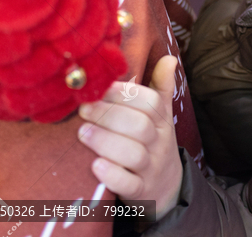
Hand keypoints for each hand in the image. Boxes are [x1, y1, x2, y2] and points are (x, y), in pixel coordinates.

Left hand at [77, 56, 182, 221]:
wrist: (167, 187)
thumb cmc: (154, 142)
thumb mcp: (161, 116)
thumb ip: (161, 87)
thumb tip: (169, 58)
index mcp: (162, 121)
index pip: (150, 102)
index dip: (123, 93)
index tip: (98, 87)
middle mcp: (159, 143)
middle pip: (140, 126)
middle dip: (109, 116)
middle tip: (83, 110)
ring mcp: (150, 169)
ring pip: (133, 155)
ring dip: (105, 142)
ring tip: (82, 133)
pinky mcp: (140, 192)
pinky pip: (128, 184)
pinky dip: (112, 175)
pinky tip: (95, 165)